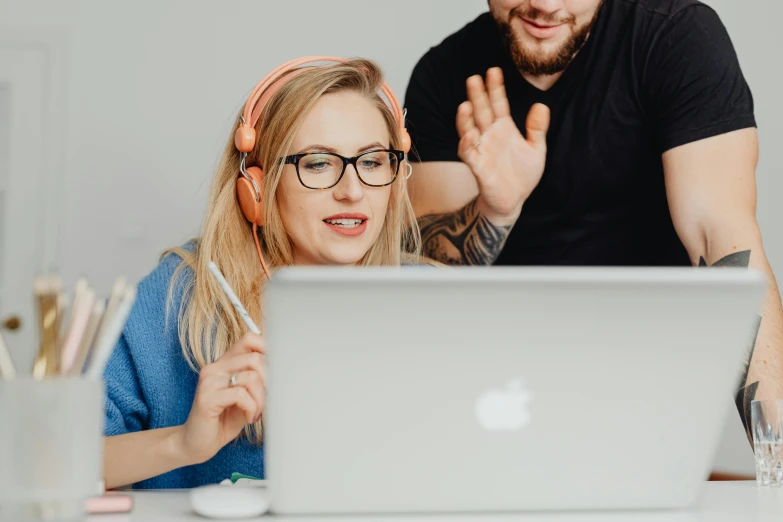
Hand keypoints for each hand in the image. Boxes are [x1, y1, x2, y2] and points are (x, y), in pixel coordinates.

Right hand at [179, 333, 266, 463]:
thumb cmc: (224, 420)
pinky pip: (241, 395)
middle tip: (264, 400)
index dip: (267, 350)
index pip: (249, 339)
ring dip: (260, 399)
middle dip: (268, 382)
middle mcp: (215, 368)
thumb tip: (281, 368)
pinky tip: (249, 417)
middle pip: (254, 359)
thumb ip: (257, 380)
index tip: (275, 371)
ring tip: (256, 412)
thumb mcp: (245, 396)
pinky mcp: (207, 398)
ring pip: (251, 378)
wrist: (197, 443)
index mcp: (224, 364)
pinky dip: (251, 408)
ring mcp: (209, 382)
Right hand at [457, 68, 549, 222]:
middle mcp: (489, 136)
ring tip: (465, 105)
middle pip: (481, 112)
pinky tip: (469, 135)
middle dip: (477, 96)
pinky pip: (469, 154)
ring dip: (466, 119)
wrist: (514, 200)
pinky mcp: (478, 167)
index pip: (498, 104)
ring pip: (469, 131)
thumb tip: (541, 105)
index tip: (493, 71)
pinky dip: (467, 144)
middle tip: (473, 78)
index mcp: (504, 128)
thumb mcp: (536, 149)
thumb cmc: (523, 175)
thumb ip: (537, 129)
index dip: (495, 88)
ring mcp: (482, 150)